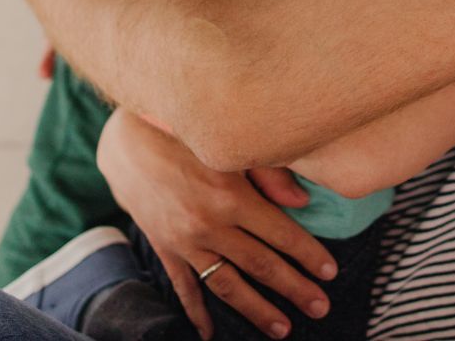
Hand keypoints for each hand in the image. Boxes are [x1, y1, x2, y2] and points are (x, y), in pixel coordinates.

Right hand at [98, 109, 337, 339]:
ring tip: (282, 328)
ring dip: (256, 310)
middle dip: (294, 289)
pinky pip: (183, 285)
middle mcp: (208, 224)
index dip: (309, 255)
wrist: (124, 139)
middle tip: (321, 308)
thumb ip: (269, 173)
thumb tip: (302, 203)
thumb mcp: (228, 144)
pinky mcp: (164, 247)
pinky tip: (209, 333)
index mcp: (230, 195)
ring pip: (227, 284)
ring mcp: (184, 241)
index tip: (330, 272)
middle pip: (260, 265)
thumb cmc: (184, 133)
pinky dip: (197, 311)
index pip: (281, 234)